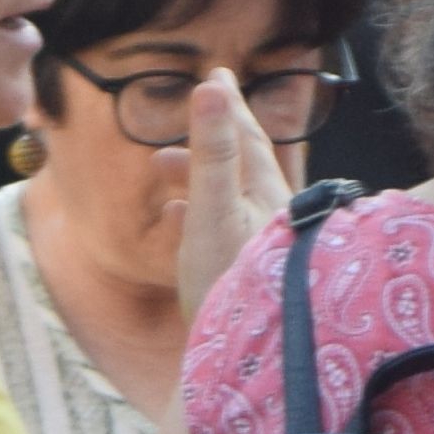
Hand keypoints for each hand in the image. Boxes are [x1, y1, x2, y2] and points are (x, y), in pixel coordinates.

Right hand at [167, 77, 294, 325]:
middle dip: (212, 138)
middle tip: (187, 112)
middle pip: (242, 163)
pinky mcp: (252, 272)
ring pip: (233, 194)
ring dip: (199, 175)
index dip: (230, 104)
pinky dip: (202, 212)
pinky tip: (179, 220)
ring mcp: (265, 244)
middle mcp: (274, 214)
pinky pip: (227, 227)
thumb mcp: (214, 209)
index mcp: (268, 193)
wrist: (248, 359)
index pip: (249, 135)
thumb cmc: (229, 282)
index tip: (218, 74)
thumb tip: (213, 84)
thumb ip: (212, 150)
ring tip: (160, 167)